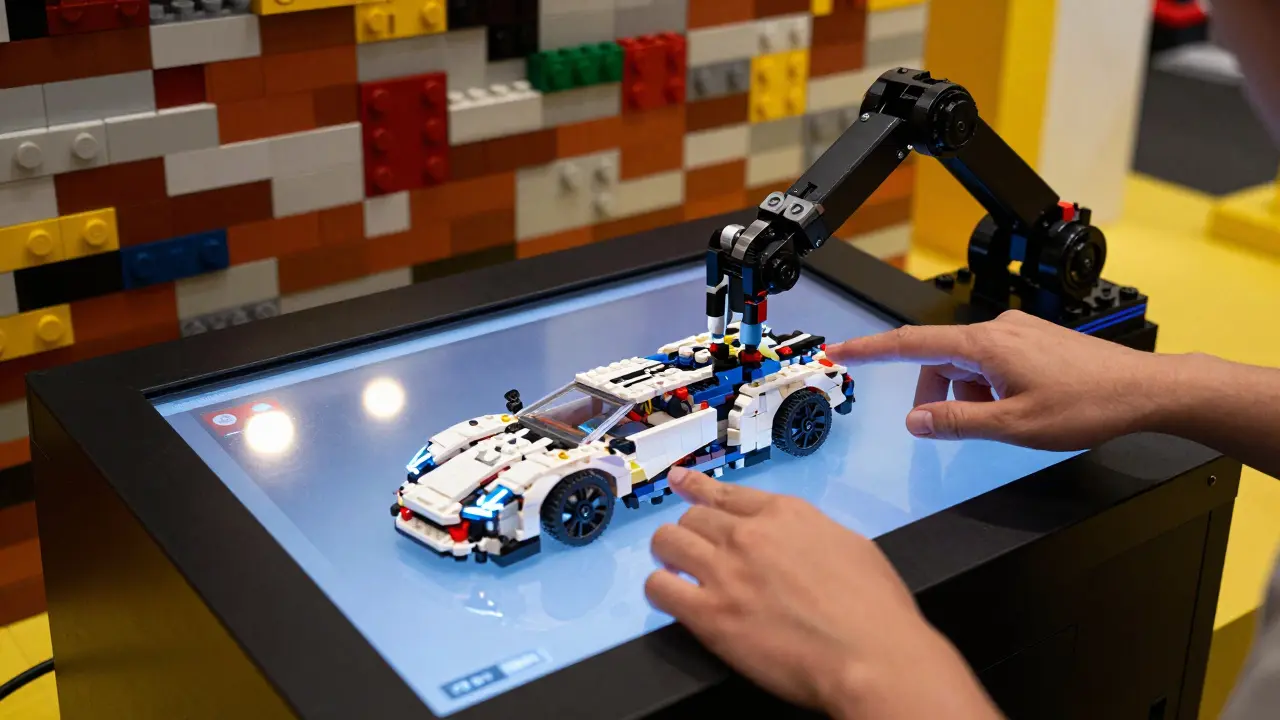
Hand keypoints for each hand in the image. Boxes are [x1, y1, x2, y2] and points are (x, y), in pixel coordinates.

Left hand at [645, 467, 1000, 719]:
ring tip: (675, 569)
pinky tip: (672, 597)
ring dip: (669, 554)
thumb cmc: (874, 609)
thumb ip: (809, 534)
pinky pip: (659, 588)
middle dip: (690, 531)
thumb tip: (793, 543)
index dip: (696, 487)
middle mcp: (747, 535)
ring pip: (667, 542)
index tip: (679, 482)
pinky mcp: (709, 615)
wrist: (872, 655)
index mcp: (784, 514)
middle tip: (693, 550)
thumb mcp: (849, 546)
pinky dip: (661, 589)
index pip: (725, 493)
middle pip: (692, 516)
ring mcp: (724, 572)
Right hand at [826, 310, 1173, 450]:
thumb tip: (915, 421)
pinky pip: (991, 364)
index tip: (841, 351)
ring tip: (1004, 420)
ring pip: (967, 366)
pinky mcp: (1033, 341)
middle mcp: (997, 330)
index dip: (870, 349)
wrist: (1144, 390)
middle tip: (950, 430)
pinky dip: (989, 389)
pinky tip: (1019, 409)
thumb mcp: (1012, 427)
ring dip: (969, 396)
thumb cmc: (1087, 405)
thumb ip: (955, 424)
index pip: (910, 344)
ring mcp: (1017, 333)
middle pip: (939, 362)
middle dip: (936, 396)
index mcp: (985, 346)